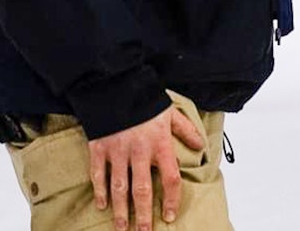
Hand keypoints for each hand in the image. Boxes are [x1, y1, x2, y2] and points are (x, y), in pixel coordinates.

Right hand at [88, 105, 203, 230]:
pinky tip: (101, 205)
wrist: (114, 83)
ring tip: (122, 227)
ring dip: (121, 210)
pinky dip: (99, 191)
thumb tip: (201, 145)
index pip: (170, 178)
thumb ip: (185, 130)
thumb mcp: (169, 111)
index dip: (171, 199)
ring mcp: (117, 150)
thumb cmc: (144, 100)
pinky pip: (98, 174)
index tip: (169, 216)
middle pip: (142, 190)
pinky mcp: (99, 147)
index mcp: (159, 143)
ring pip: (119, 187)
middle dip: (143, 215)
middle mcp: (139, 151)